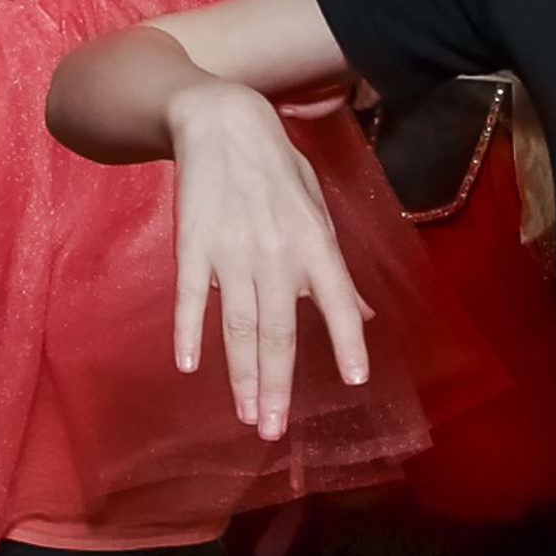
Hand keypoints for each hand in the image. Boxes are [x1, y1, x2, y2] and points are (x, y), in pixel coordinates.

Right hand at [167, 77, 372, 440]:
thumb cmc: (279, 173)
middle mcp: (276, 253)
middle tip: (274, 431)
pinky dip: (188, 331)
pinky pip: (189, 296)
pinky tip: (189, 366)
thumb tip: (367, 316)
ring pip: (238, 325)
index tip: (357, 380)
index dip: (349, 339)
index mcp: (315, 245)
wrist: (222, 124)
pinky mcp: (193, 245)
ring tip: (247, 415)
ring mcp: (232, 251)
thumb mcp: (319, 214)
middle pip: (279, 330)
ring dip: (241, 375)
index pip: (339, 301)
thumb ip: (338, 272)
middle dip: (277, 384)